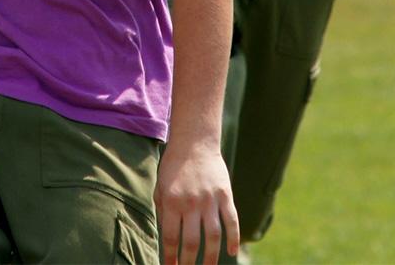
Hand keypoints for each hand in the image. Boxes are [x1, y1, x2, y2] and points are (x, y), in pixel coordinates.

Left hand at [155, 141, 237, 264]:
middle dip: (189, 262)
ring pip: (213, 236)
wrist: (194, 142)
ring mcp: (210, 199)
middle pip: (192, 242)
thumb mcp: (161, 186)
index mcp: (172, 201)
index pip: (171, 237)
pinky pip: (232, 221)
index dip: (171, 256)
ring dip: (211, 257)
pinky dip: (234, 238)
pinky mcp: (225, 195)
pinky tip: (232, 251)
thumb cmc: (173, 166)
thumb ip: (163, 211)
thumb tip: (167, 238)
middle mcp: (191, 202)